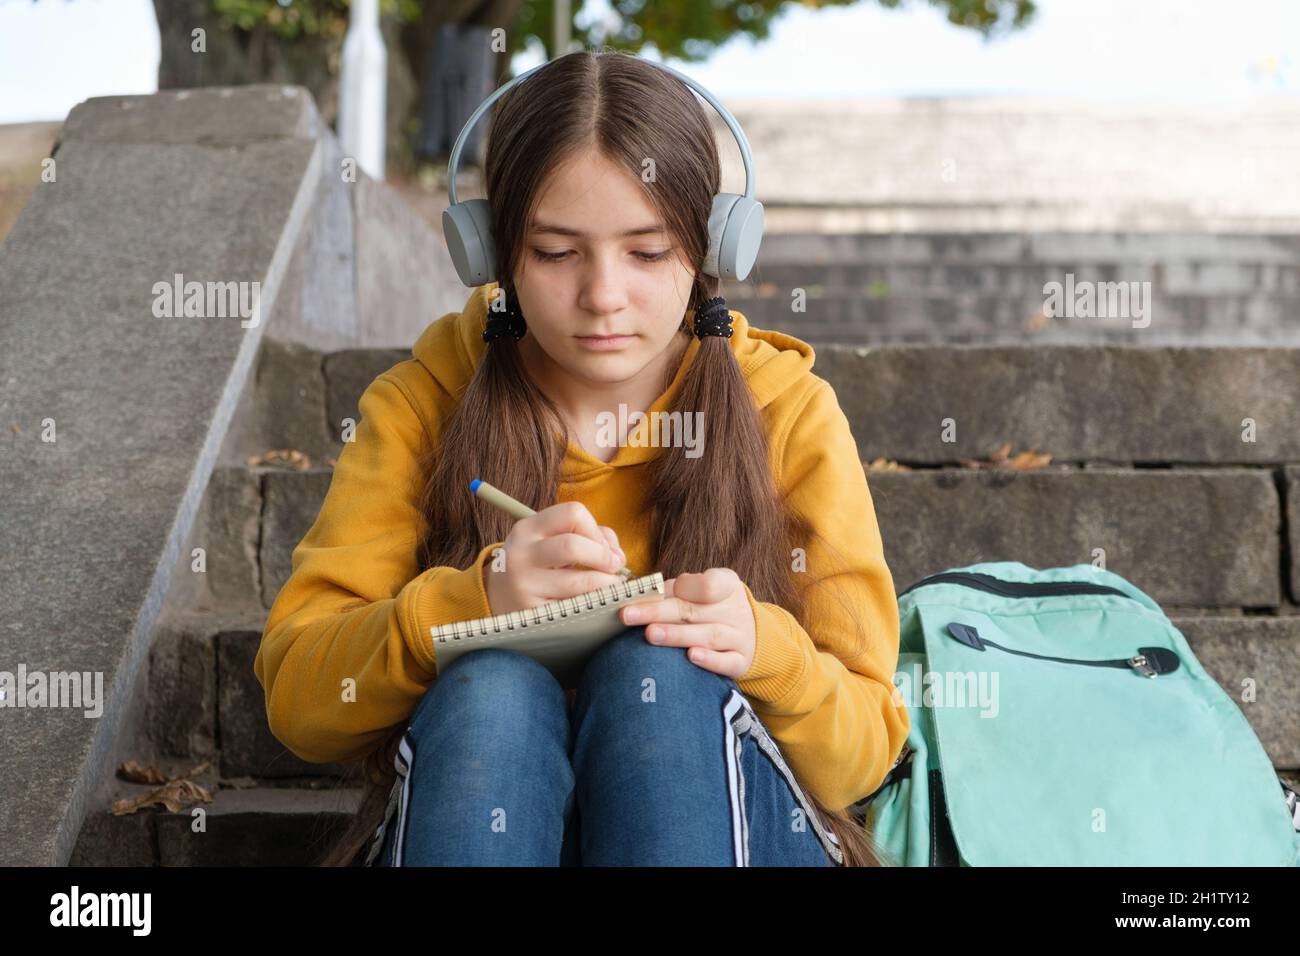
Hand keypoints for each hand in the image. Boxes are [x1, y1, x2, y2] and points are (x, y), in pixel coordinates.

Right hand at [482, 501, 626, 615]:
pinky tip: (597, 602)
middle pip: (573, 546)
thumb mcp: (549, 541)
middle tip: (615, 568)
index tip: (604, 547)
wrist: (496, 598)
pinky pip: (575, 607)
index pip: (573, 513)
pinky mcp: (532, 613)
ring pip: (579, 581)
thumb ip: (588, 537)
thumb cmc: (536, 564)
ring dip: (607, 584)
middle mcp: (521, 554)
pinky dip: (594, 603)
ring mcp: (524, 585)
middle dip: (603, 557)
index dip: (597, 530)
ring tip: (613, 585)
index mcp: (527, 528)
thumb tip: (617, 556)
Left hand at [618, 568, 756, 677]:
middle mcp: (735, 610)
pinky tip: (692, 657)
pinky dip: (710, 660)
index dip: (682, 587)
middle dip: (658, 612)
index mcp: (727, 586)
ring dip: (678, 635)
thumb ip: (678, 591)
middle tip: (629, 615)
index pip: (706, 584)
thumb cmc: (715, 609)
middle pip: (693, 611)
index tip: (654, 590)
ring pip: (707, 635)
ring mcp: (740, 637)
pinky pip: (727, 662)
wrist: (754, 635)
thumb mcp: (704, 591)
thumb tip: (641, 595)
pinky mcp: (741, 662)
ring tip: (650, 634)